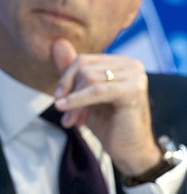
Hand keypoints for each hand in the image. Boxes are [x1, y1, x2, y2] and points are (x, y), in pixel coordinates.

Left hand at [51, 38, 160, 174]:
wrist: (129, 150)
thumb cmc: (107, 122)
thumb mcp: (83, 94)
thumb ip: (72, 70)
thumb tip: (58, 42)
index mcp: (120, 62)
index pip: (82, 60)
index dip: (66, 80)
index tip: (59, 100)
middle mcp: (131, 64)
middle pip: (83, 68)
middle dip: (69, 92)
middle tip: (65, 114)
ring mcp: (134, 75)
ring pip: (87, 78)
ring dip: (74, 102)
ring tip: (71, 120)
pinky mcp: (133, 90)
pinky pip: (95, 90)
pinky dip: (77, 99)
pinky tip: (64, 108)